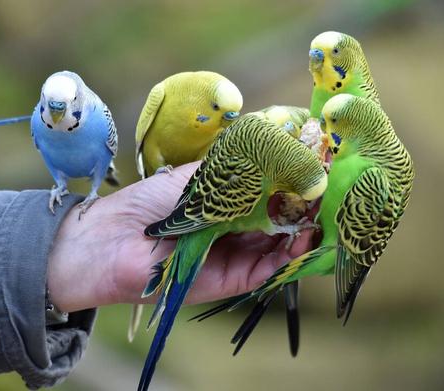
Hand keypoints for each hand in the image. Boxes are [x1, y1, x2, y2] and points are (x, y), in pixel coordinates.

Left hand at [47, 162, 314, 312]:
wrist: (112, 240)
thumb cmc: (149, 202)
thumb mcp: (198, 179)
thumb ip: (239, 173)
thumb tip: (282, 156)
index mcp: (226, 204)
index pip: (271, 196)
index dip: (295, 185)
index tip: (319, 170)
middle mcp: (234, 229)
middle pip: (281, 222)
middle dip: (305, 208)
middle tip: (330, 193)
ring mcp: (234, 255)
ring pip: (279, 247)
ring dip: (302, 233)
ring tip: (320, 214)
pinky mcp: (229, 279)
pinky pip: (265, 270)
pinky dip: (287, 257)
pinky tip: (301, 238)